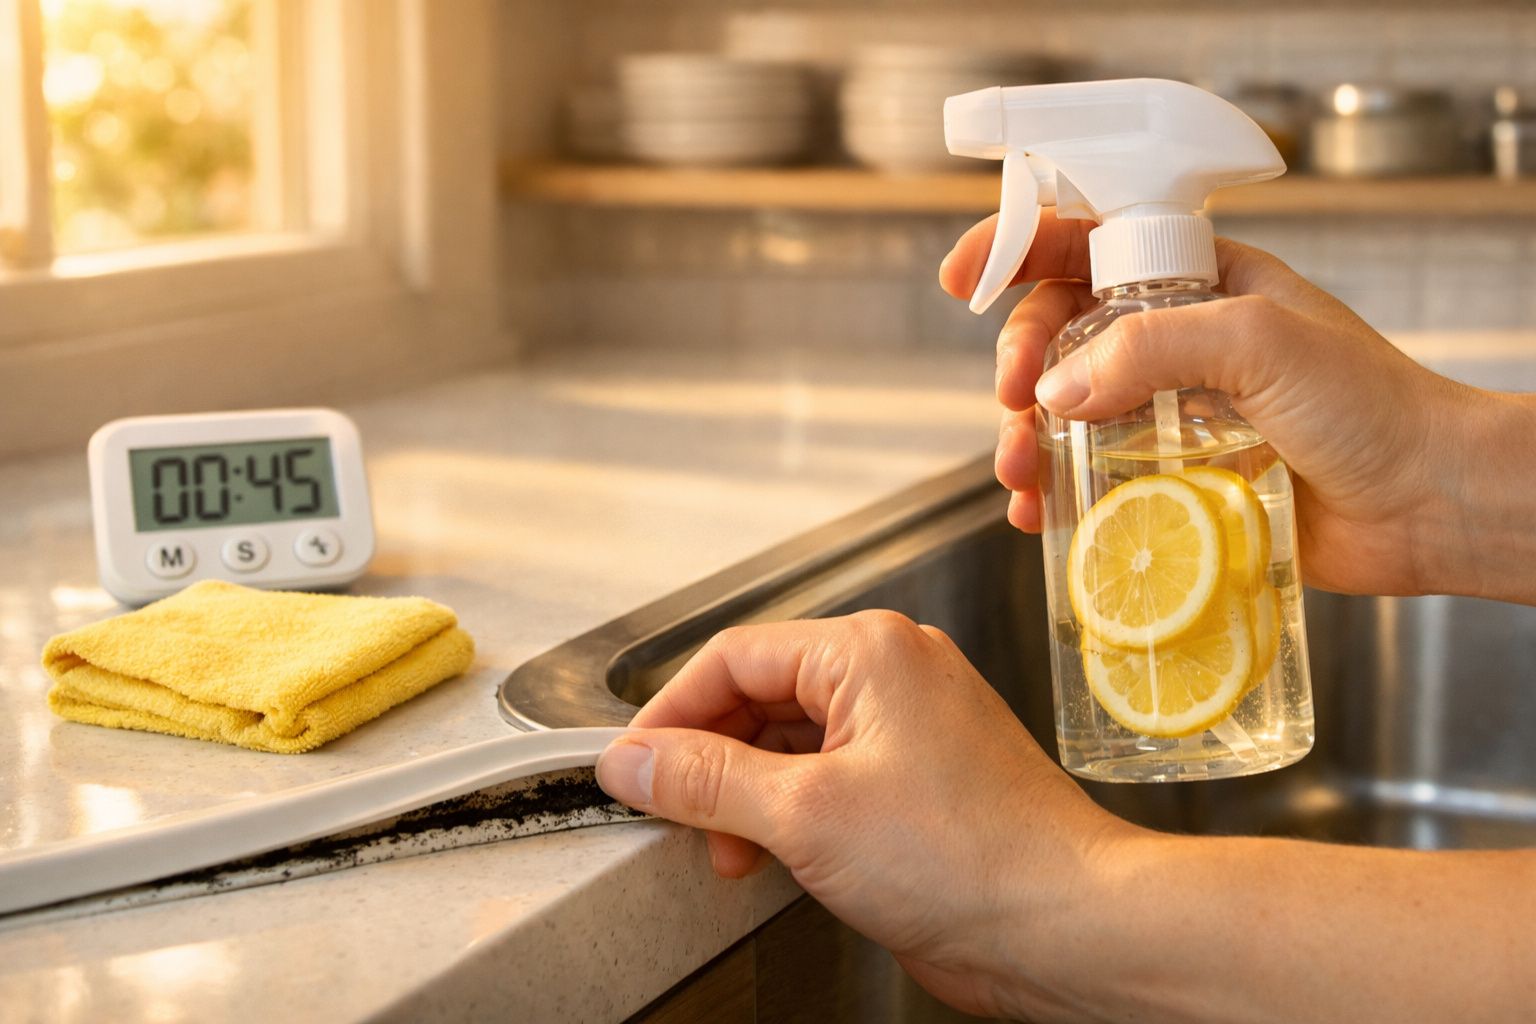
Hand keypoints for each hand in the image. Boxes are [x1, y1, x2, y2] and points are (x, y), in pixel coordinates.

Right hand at [594, 611, 1133, 1018]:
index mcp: (868, 652)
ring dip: (746, 797)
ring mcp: (907, 729)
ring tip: (727, 851)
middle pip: (759, 697)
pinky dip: (787, 816)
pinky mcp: (916, 782)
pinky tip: (772, 858)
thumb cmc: (974, 856)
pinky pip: (826, 779)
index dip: (671, 713)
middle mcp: (891, 677)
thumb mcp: (806, 815)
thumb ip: (706, 780)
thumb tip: (634, 760)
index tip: (631, 765)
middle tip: (671, 814)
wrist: (1066, 926)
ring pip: (790, 743)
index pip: (733, 657)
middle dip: (710, 762)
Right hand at [939, 211, 1535, 600]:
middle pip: (1059, 333)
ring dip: (1022, 437)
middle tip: (1010, 400)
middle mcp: (1177, 343)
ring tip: (1015, 472)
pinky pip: (1089, 480)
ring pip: (1064, 413)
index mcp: (1200, 282)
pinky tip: (1036, 512)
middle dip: (1017, 361)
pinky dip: (1051, 494)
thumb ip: (1151, 348)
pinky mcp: (1172, 483)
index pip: (1090, 246)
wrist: (1428, 504)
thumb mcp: (1261, 341)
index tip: (964, 278)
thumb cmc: (1372, 406)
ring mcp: (1170, 415)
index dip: (1019, 250)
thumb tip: (1056, 390)